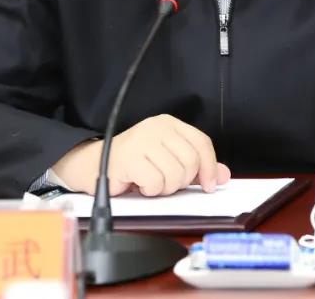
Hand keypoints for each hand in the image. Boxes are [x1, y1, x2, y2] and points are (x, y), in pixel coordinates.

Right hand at [52, 114, 230, 196]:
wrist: (91, 164)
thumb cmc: (132, 163)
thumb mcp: (166, 160)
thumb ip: (195, 166)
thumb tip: (223, 175)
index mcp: (169, 123)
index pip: (202, 142)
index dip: (210, 166)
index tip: (210, 185)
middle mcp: (156, 127)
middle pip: (191, 161)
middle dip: (181, 181)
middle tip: (165, 182)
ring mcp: (142, 140)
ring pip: (175, 175)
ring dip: (163, 188)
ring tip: (149, 182)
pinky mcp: (129, 158)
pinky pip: (155, 183)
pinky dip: (150, 190)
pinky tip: (139, 184)